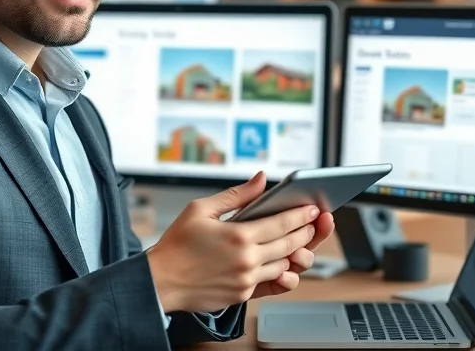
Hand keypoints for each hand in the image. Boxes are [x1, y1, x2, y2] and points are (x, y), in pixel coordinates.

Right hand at [145, 172, 321, 313]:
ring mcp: (246, 280)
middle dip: (306, 233)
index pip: (283, 223)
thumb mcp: (201, 209)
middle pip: (290, 245)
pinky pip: (271, 282)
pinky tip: (281, 261)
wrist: (161, 281)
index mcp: (238, 235)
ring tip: (299, 242)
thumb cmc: (176, 244)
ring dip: (295, 253)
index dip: (301, 215)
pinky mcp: (243, 294)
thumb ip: (236, 195)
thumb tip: (260, 179)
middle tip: (314, 224)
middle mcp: (247, 260)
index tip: (312, 209)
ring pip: (285, 266)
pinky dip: (279, 271)